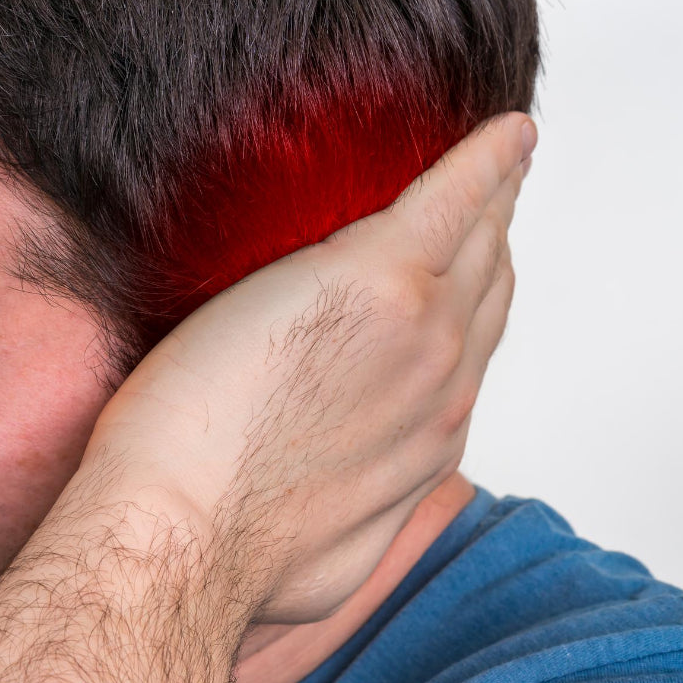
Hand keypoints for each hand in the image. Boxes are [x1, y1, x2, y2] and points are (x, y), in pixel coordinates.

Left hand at [82, 113, 535, 622]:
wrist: (180, 534)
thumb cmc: (220, 550)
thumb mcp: (318, 550)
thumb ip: (350, 508)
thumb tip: (335, 497)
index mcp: (421, 442)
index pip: (464, 354)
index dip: (471, 305)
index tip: (467, 273)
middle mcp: (440, 384)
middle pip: (487, 290)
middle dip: (494, 239)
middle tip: (491, 196)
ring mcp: (418, 330)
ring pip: (478, 241)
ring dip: (492, 194)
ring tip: (497, 160)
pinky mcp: (377, 277)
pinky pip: (453, 195)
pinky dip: (485, 160)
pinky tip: (502, 132)